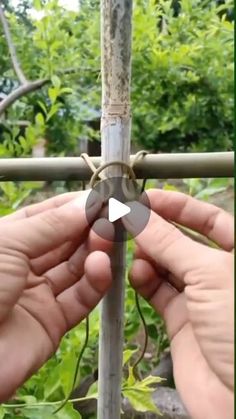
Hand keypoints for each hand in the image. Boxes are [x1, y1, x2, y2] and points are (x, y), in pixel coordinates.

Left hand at [0, 191, 112, 400]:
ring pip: (76, 268)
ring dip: (95, 251)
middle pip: (65, 242)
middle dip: (89, 226)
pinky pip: (79, 299)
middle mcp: (24, 265)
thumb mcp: (8, 243)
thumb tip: (87, 202)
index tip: (101, 197)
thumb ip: (51, 224)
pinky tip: (102, 266)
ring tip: (110, 236)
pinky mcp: (53, 323)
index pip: (46, 216)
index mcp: (8, 241)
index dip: (73, 206)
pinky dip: (95, 282)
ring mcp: (39, 294)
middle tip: (114, 215)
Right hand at [123, 190, 233, 418]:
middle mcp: (220, 273)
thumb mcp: (208, 273)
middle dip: (158, 230)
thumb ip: (170, 242)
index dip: (179, 206)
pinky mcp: (181, 319)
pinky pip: (158, 290)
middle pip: (184, 241)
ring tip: (131, 248)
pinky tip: (137, 273)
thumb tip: (139, 215)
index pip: (209, 219)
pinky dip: (144, 279)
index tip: (148, 198)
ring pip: (167, 265)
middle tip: (129, 220)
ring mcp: (200, 296)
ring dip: (148, 254)